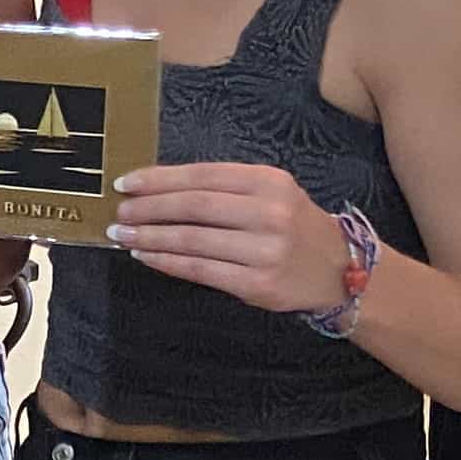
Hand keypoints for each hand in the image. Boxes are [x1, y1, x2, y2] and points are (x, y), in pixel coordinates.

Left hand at [106, 161, 353, 315]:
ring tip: (123, 235)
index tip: (127, 183)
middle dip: (149, 208)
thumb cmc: (294, 228)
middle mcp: (269, 212)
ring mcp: (264, 250)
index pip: (202, 176)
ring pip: (192, 239)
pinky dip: (166, 262)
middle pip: (193, 206)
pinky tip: (146, 256)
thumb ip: (225, 189)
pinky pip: (200, 270)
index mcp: (268, 181)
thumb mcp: (272, 193)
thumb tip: (159, 189)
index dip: (159, 179)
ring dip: (150, 237)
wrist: (340, 271)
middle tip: (120, 212)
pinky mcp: (258, 283)